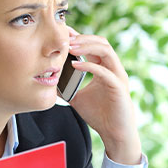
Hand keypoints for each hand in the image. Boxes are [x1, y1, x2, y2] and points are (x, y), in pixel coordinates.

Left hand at [65, 26, 141, 164]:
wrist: (114, 133)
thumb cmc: (99, 115)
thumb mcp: (77, 97)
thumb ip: (66, 86)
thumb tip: (47, 80)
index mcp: (105, 68)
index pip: (93, 45)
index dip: (78, 37)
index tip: (62, 34)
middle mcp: (113, 69)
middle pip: (101, 42)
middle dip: (82, 38)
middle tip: (65, 38)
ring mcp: (118, 76)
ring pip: (106, 51)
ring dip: (87, 46)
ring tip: (70, 47)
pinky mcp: (119, 87)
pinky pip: (105, 72)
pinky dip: (89, 66)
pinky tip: (75, 66)